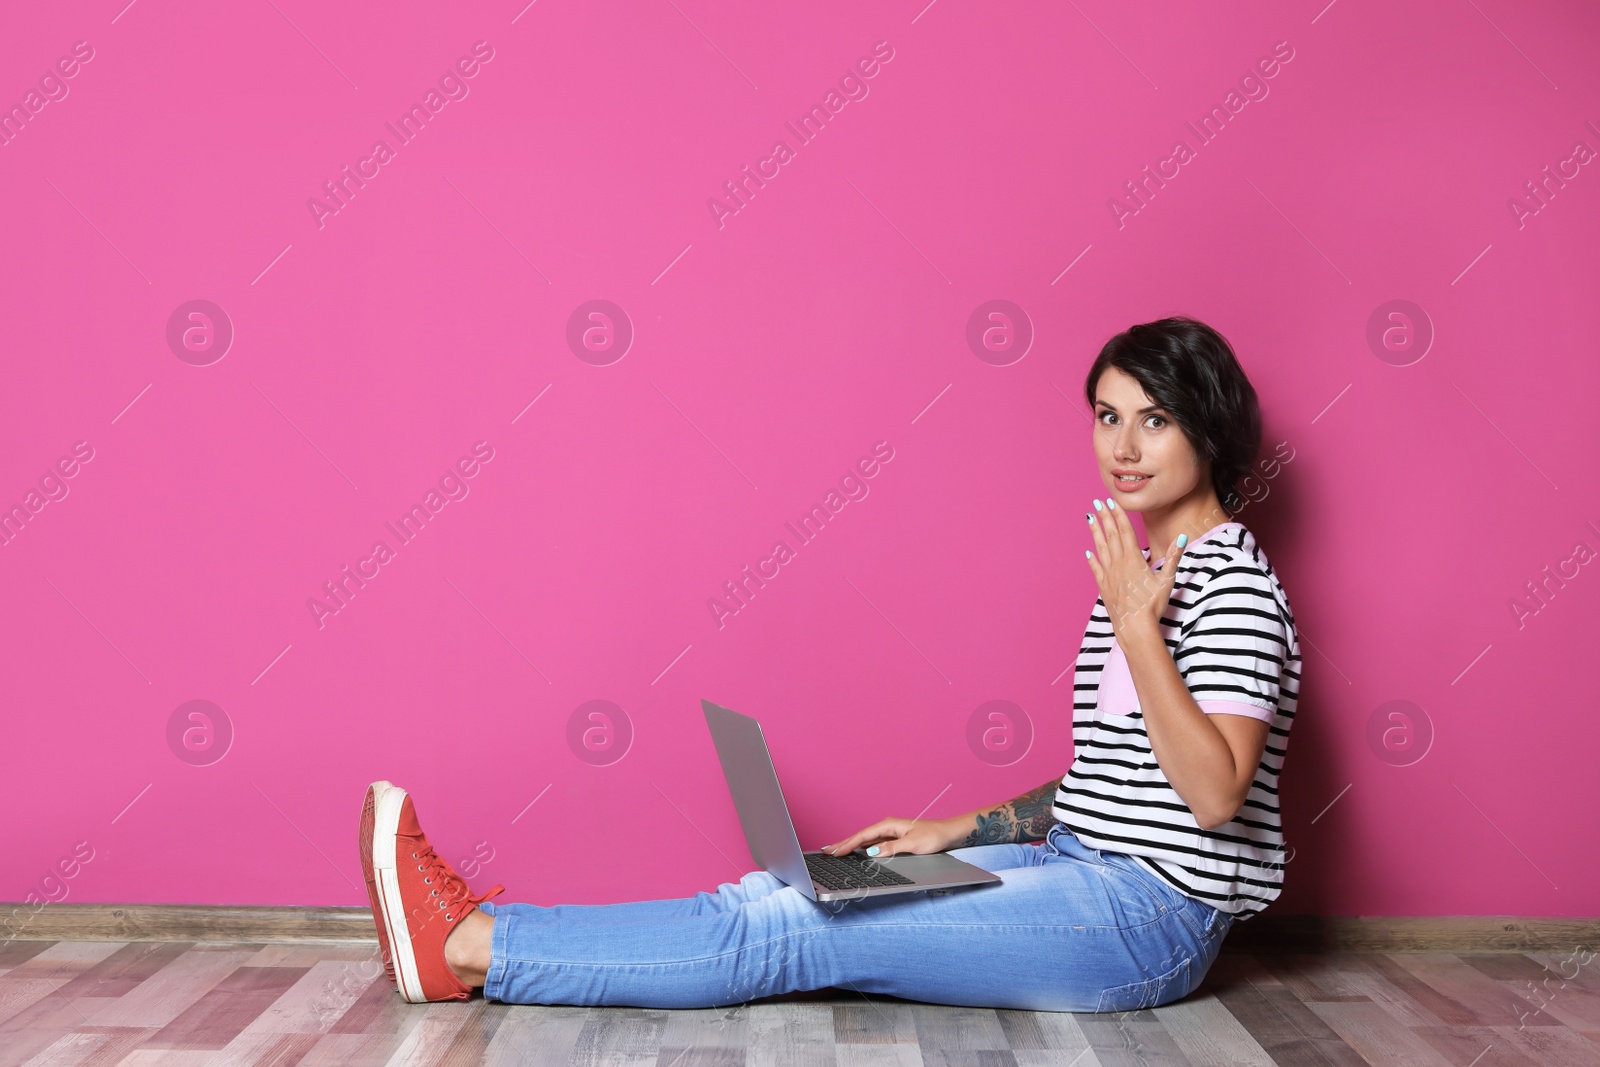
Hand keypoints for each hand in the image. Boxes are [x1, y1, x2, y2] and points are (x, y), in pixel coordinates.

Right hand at [820, 816, 958, 858]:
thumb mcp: (913, 845)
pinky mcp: (894, 839)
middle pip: (860, 836)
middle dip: (843, 843)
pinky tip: (856, 852)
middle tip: (826, 851)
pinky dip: (862, 848)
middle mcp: (887, 827)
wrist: (948, 833)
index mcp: (889, 825)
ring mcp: (890, 833)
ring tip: (836, 852)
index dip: (847, 844)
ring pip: (865, 840)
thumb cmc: (933, 836)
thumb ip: (891, 848)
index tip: (834, 852)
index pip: (863, 836)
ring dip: (851, 845)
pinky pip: (873, 843)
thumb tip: (871, 853)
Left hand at [1085, 498, 1184, 643]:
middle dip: (1104, 517)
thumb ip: (1174, 557)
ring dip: (1095, 532)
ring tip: (1089, 518)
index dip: (1118, 515)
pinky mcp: (1104, 587)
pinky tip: (1087, 553)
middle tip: (1097, 501)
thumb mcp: (1167, 579)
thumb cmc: (1153, 604)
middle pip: (1111, 535)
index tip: (1110, 501)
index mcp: (1133, 559)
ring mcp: (1109, 575)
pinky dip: (1091, 560)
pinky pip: (1096, 569)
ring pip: (1100, 548)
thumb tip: (1183, 537)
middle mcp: (1118, 564)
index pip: (1125, 531)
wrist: (1135, 627)